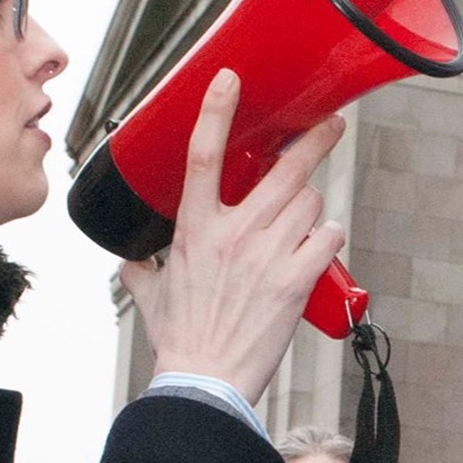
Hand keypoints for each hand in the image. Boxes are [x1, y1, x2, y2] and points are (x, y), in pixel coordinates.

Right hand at [120, 71, 345, 404]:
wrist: (205, 383)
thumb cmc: (180, 341)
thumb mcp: (149, 297)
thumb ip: (140, 270)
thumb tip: (131, 262)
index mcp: (193, 229)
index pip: (202, 154)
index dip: (218, 110)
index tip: (232, 78)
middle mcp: (232, 234)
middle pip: (283, 169)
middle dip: (314, 142)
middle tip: (331, 125)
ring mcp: (266, 254)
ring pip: (309, 203)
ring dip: (312, 209)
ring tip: (305, 225)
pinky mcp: (295, 280)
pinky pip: (328, 236)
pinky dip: (330, 236)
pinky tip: (323, 244)